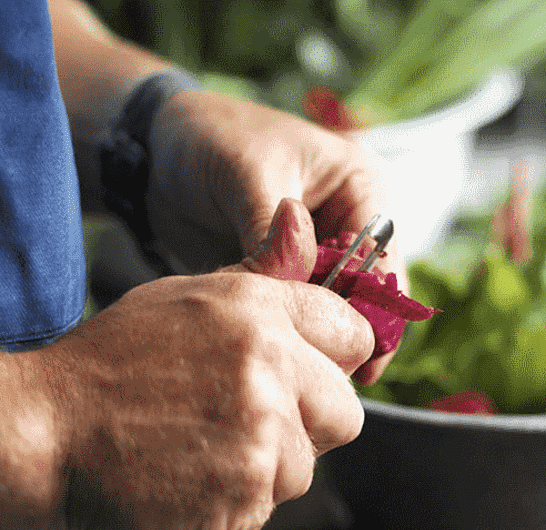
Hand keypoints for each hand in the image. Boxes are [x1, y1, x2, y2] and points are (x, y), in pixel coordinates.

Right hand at [37, 218, 373, 529]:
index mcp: (260, 308)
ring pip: (307, 467)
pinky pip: (268, 506)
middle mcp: (271, 364)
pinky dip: (236, 503)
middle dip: (310, 426)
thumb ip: (261, 276)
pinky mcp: (245, 493)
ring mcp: (262, 432)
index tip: (316, 379)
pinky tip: (192, 479)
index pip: (354, 335)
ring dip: (267, 469)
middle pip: (347, 413)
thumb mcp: (187, 297)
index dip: (338, 363)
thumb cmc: (110, 365)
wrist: (42, 429)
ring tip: (206, 451)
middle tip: (256, 425)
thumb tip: (300, 221)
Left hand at [146, 90, 405, 383]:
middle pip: (367, 294)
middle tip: (326, 370)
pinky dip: (289, 330)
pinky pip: (300, 311)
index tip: (346, 347)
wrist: (157, 148)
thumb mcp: (248, 175)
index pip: (381, 261)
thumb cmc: (211, 137)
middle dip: (347, 330)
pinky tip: (274, 348)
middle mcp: (349, 223)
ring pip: (334, 309)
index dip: (370, 309)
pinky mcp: (289, 275)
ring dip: (316, 334)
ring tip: (297, 362)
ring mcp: (320, 253)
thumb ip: (272, 235)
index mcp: (360, 187)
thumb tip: (292, 290)